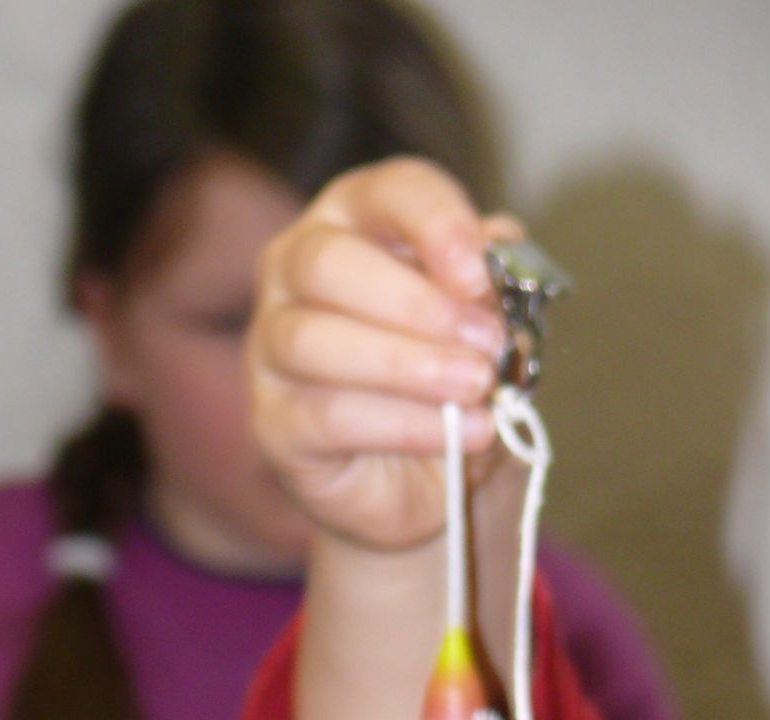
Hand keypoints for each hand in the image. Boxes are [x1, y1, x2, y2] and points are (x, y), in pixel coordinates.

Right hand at [249, 159, 521, 554]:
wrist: (420, 477)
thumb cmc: (446, 377)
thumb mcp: (484, 318)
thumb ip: (492, 282)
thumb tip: (498, 256)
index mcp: (355, 219)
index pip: (387, 191)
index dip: (437, 223)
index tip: (480, 275)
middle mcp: (294, 270)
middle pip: (327, 262)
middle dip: (414, 303)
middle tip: (485, 343)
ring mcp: (270, 347)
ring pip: (315, 340)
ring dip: (407, 365)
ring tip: (474, 388)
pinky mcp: (271, 422)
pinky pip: (327, 415)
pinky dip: (402, 424)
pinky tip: (455, 434)